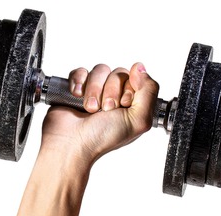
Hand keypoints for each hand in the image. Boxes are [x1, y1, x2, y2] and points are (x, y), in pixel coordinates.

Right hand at [40, 63, 158, 167]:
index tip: (123, 105)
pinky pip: (81, 71)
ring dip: (94, 89)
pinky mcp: (77, 88)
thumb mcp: (138, 120)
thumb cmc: (102, 139)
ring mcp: (96, 92)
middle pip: (118, 73)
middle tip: (105, 110)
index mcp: (132, 107)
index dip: (129, 89)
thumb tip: (141, 67)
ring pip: (100, 70)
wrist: (71, 143)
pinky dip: (79, 81)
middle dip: (111, 91)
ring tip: (90, 108)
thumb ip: (149, 92)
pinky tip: (77, 96)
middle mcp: (115, 98)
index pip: (137, 79)